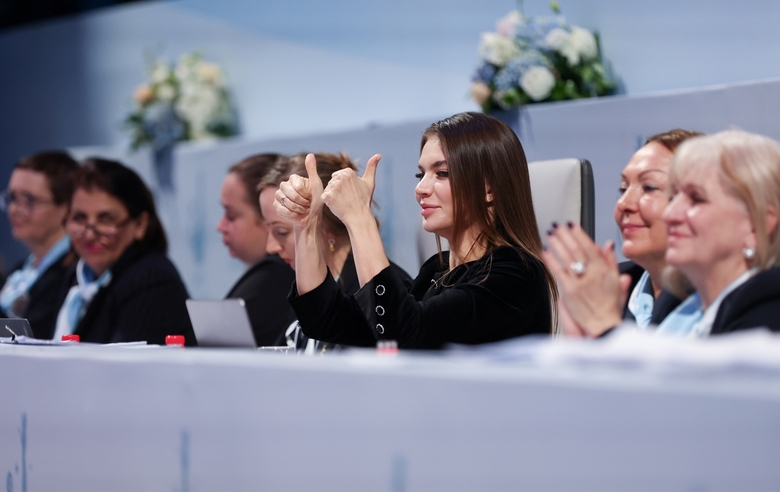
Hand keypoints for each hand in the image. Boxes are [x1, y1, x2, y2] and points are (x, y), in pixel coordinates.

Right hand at [275, 154, 323, 229]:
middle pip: (291, 193)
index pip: (297, 186)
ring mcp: (278, 195)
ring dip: (298, 208)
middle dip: (302, 202)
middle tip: (306, 204)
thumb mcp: (316, 185)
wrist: (310, 217)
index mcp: (294, 179)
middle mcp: (284, 185)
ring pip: (286, 202)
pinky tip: (296, 213)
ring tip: (302, 208)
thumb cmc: (315, 201)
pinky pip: (282, 210)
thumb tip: (310, 154)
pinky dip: (292, 214)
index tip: (310, 196)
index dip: (306, 194)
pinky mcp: (276, 205)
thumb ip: (312, 170)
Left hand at [321, 154, 379, 225]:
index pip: (338, 176)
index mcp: (348, 171)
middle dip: (336, 190)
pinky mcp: (328, 196)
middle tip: (347, 198)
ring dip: (332, 196)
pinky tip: (336, 205)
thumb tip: (379, 154)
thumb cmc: (364, 200)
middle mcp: (341, 177)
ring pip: (328, 189)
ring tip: (342, 202)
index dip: (343, 186)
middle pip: (332, 182)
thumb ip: (372, 167)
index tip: (350, 193)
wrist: (359, 217)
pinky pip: (323, 197)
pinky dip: (328, 202)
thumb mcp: (369, 182)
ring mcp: (334, 187)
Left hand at [542, 222, 624, 336]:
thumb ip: (611, 261)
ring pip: (566, 257)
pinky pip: (558, 272)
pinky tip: (545, 251)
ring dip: (557, 243)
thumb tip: (608, 244)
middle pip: (576, 249)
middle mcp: (592, 274)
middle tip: (557, 225)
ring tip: (550, 233)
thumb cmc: (610, 306)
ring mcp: (580, 282)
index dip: (580, 234)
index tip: (572, 224)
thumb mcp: (616, 281)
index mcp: (603, 270)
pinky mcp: (569, 291)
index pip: (590, 246)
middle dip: (566, 235)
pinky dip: (551, 260)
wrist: (603, 326)